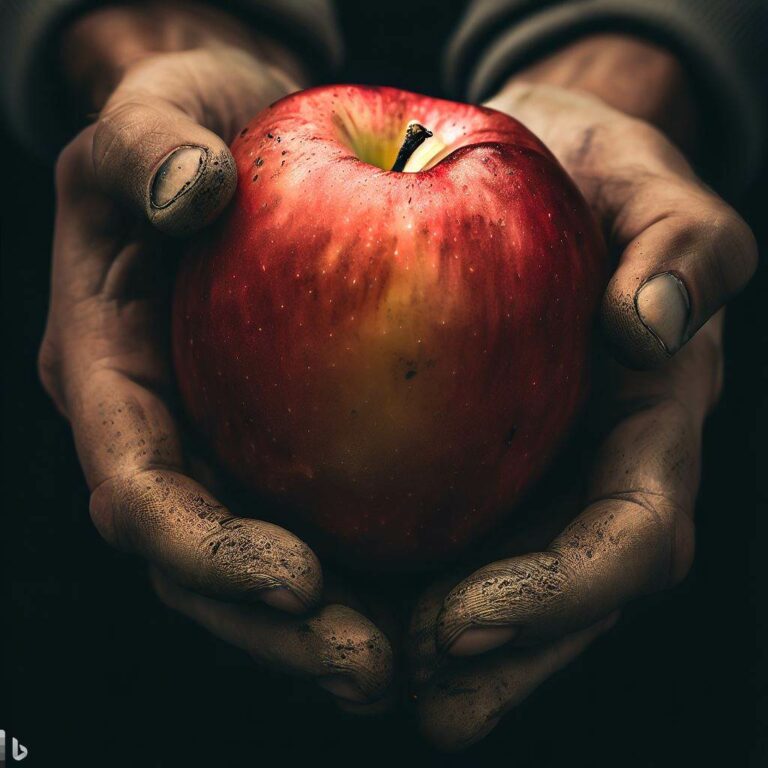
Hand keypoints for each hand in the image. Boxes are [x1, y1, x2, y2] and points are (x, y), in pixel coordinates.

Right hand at [39, 2, 391, 705]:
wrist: (221, 143)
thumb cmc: (186, 127)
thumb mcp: (158, 113)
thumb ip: (150, 146)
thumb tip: (188, 185)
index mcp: (104, 371)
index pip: (138, 489)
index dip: (207, 551)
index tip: (302, 578)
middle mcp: (153, 426)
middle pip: (193, 564)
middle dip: (270, 628)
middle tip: (368, 667)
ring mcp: (212, 440)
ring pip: (247, 568)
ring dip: (313, 630)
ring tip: (395, 665)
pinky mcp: (269, 438)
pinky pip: (304, 520)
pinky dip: (353, 573)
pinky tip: (418, 597)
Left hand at [409, 34, 757, 749]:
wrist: (545, 169)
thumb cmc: (600, 178)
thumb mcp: (648, 185)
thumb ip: (680, 247)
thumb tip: (653, 325)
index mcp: (651, 426)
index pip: (627, 537)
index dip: (558, 597)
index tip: (460, 622)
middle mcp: (596, 469)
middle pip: (564, 598)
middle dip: (499, 660)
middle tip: (412, 696)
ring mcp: (537, 472)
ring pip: (503, 587)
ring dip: (445, 651)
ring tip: (363, 672)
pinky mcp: (475, 456)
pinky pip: (444, 531)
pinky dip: (399, 577)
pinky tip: (336, 592)